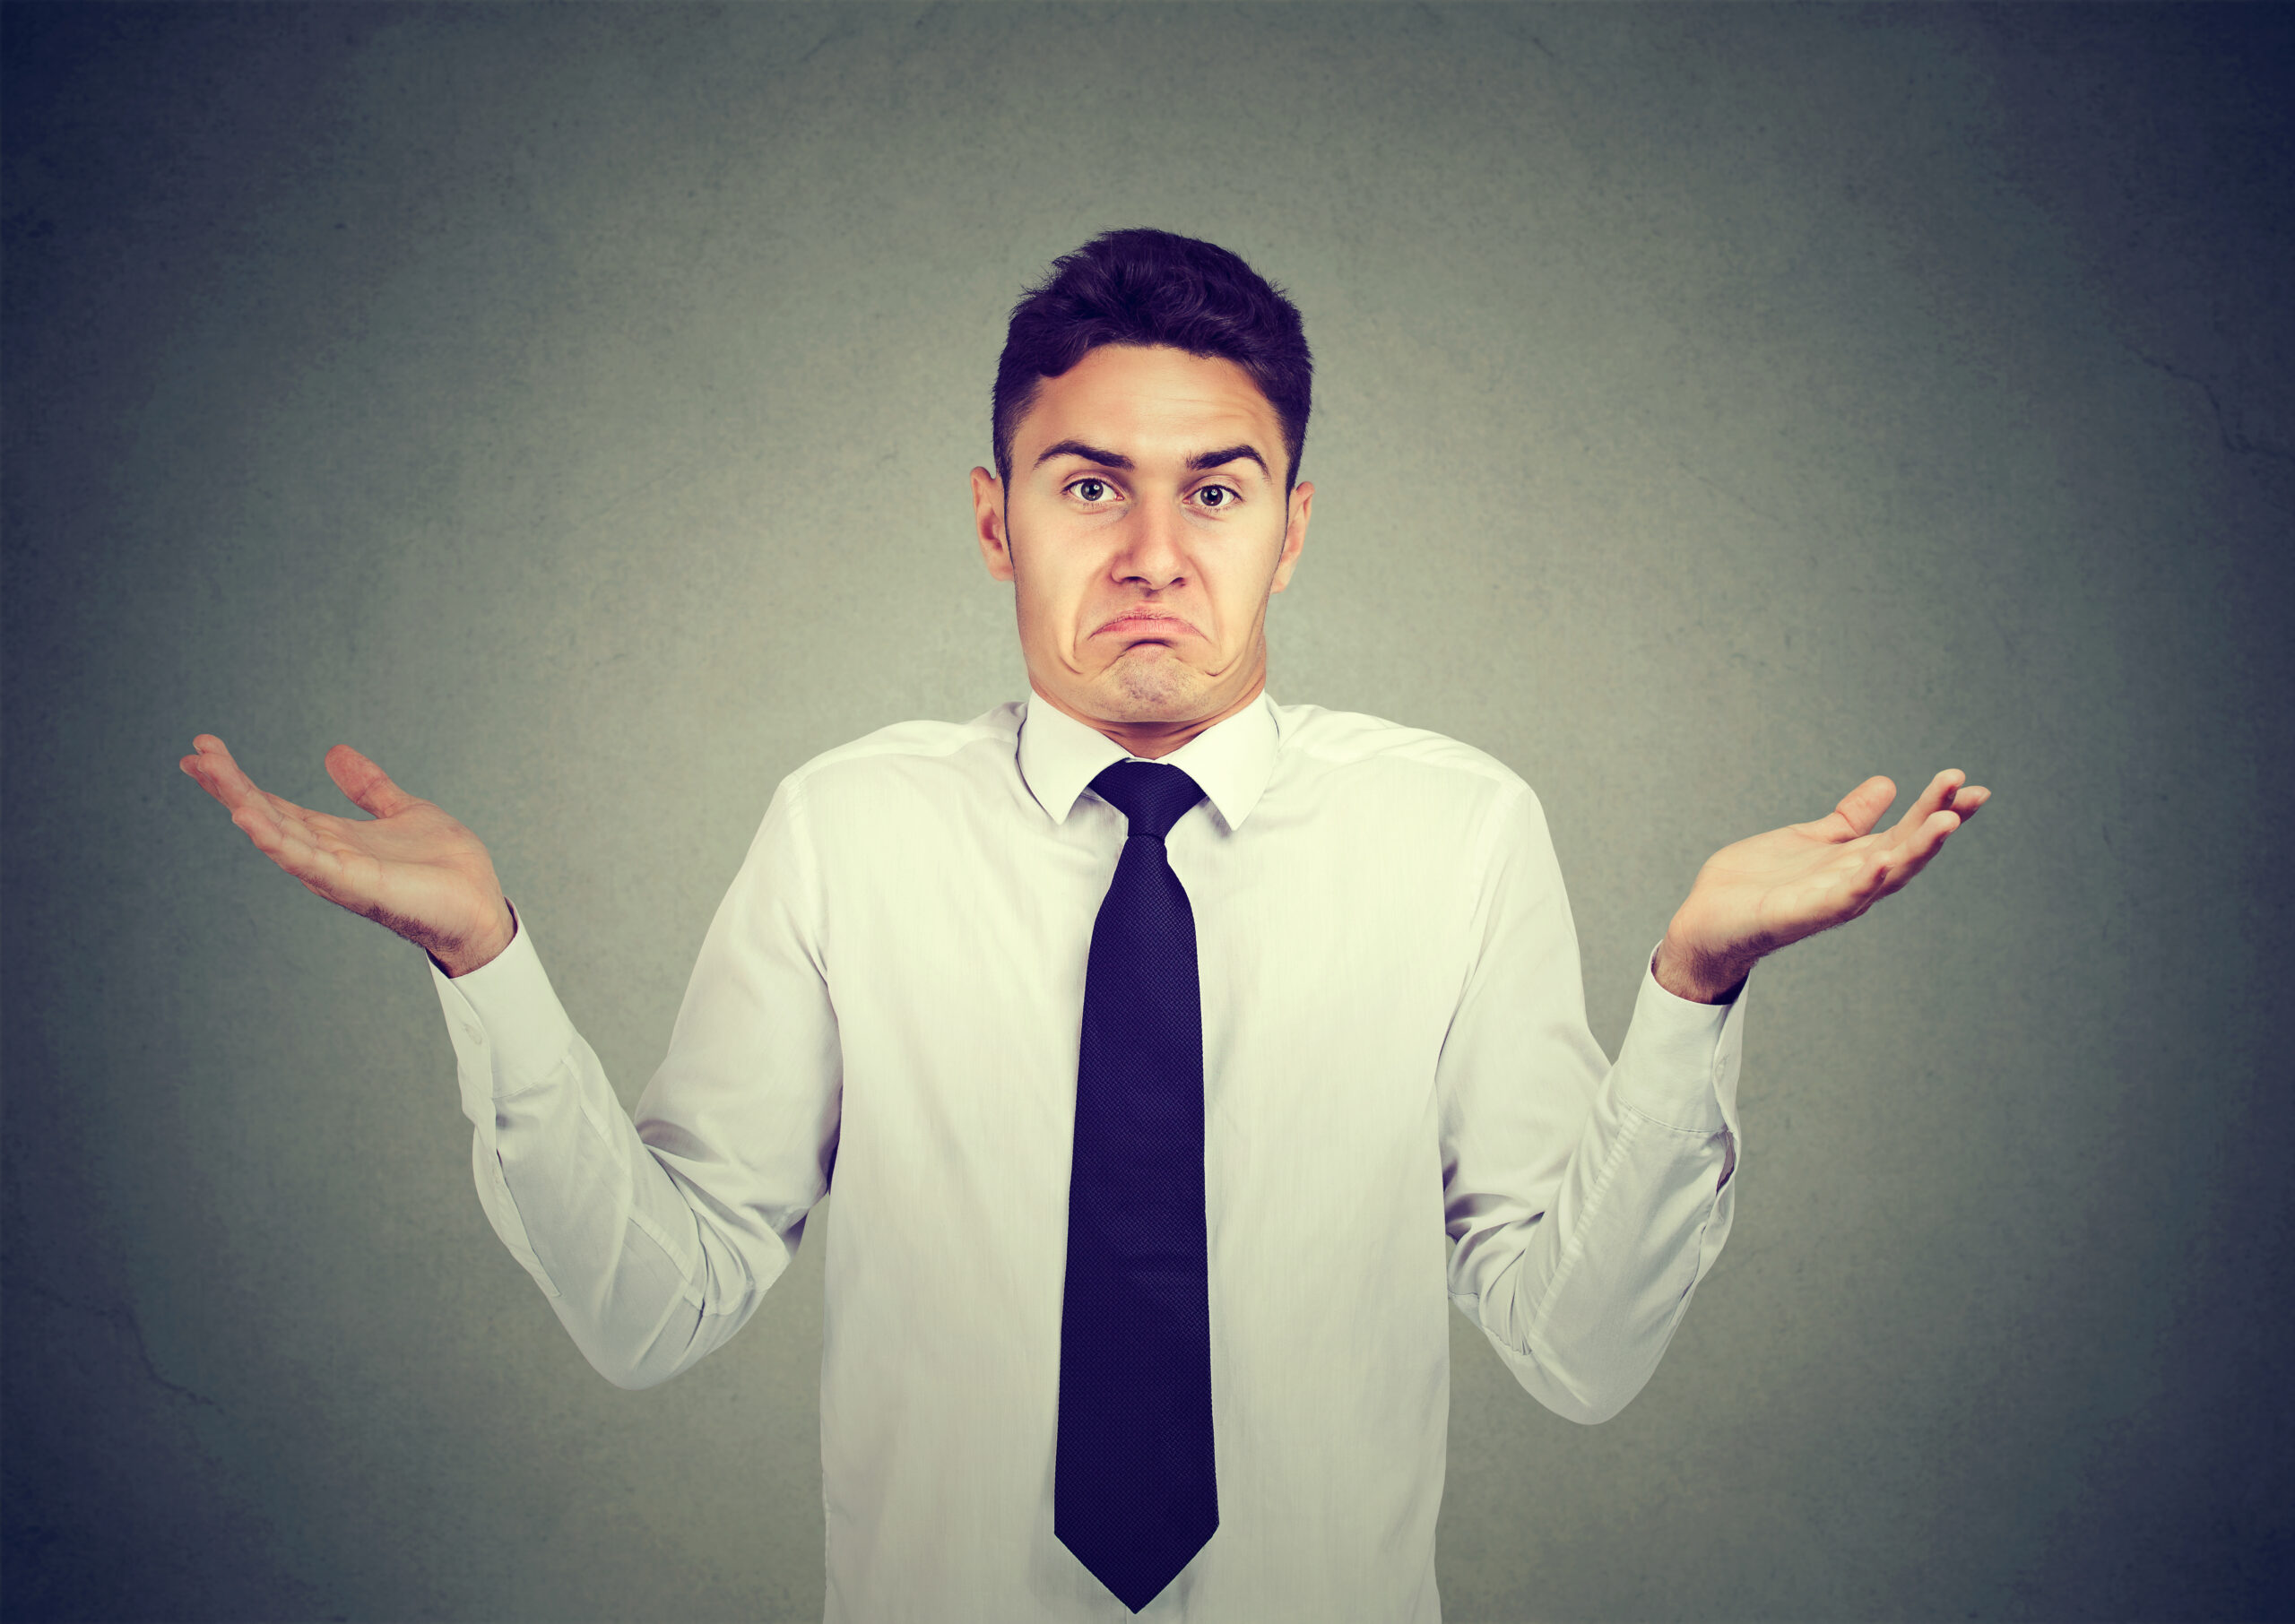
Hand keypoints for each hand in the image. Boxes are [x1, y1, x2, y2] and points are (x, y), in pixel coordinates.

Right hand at [179, 735, 515, 976]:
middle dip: (228, 785)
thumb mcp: (403, 811)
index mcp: (333, 837)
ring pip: (277, 834)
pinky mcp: (354, 884)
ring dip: (242, 803)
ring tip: (210, 772)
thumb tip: (334, 753)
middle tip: (195, 753)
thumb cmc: (445, 870)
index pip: (274, 804)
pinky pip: (307, 860)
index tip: (204, 749)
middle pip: (265, 815)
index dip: (239, 779)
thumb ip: (368, 787)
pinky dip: (276, 840)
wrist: (481, 907)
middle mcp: (325, 855)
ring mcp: (336, 871)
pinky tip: (248, 817)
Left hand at [1653, 769, 1990, 1002]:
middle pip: (1906, 849)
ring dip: (1916, 850)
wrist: (1707, 921)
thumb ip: (1848, 818)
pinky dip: (1862, 882)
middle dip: (1939, 821)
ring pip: (1885, 875)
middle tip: (1970, 792)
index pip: (1906, 832)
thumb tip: (1888, 785)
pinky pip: (1839, 899)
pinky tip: (1882, 861)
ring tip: (1945, 822)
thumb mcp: (1810, 838)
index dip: (1938, 810)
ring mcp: (1830, 900)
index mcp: (1854, 862)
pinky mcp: (1801, 913)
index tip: (1969, 785)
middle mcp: (1852, 882)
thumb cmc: (1757, 885)